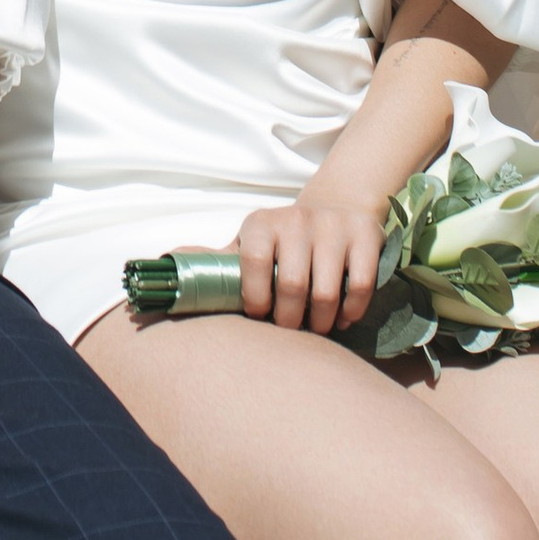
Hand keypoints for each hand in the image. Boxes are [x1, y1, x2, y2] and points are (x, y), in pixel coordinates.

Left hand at [233, 189, 386, 337]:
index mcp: (261, 223)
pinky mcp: (366, 233)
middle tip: (291, 331)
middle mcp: (296, 219)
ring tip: (316, 328)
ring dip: (321, 322)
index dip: (256, 300)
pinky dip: (351, 312)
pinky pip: (361, 286)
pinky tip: (343, 318)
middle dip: (290, 320)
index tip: (260, 316)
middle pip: (293, 286)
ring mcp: (333, 225)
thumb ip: (218, 261)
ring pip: (327, 292)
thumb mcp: (249, 244)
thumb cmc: (283, 242)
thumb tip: (173, 262)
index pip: (253, 264)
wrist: (336, 208)